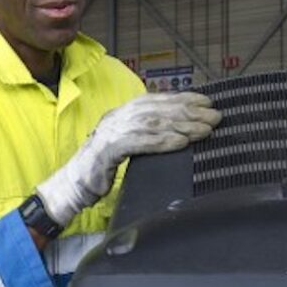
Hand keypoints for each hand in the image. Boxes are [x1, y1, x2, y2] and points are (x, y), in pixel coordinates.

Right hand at [35, 91, 219, 226]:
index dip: (183, 98)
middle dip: (189, 111)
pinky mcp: (107, 150)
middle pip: (158, 108)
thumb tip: (179, 132)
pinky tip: (181, 142)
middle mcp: (115, 117)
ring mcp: (110, 132)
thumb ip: (145, 137)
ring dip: (181, 124)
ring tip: (204, 129)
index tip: (208, 101)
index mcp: (120, 114)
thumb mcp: (126, 148)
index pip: (156, 100)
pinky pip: (139, 142)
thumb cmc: (100, 170)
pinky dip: (162, 141)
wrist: (72, 187)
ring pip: (152, 122)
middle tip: (214, 116)